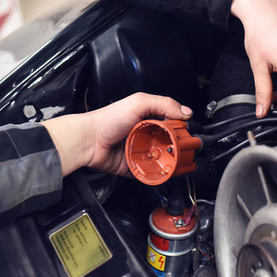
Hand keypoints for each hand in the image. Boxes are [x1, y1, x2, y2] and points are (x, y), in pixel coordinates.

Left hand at [42, 93, 192, 177]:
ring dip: (168, 161)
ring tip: (173, 162)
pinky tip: (160, 171)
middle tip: (182, 150)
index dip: (181, 128)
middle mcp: (146, 134)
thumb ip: (164, 103)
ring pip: (162, 159)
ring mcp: (141, 151)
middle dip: (177, 147)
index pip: (173, 123)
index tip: (187, 134)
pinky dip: (156, 173)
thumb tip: (186, 112)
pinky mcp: (135, 166)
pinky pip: (150, 172)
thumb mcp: (139, 102)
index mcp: (149, 117)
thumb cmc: (107, 120)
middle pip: (170, 143)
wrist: (89, 141)